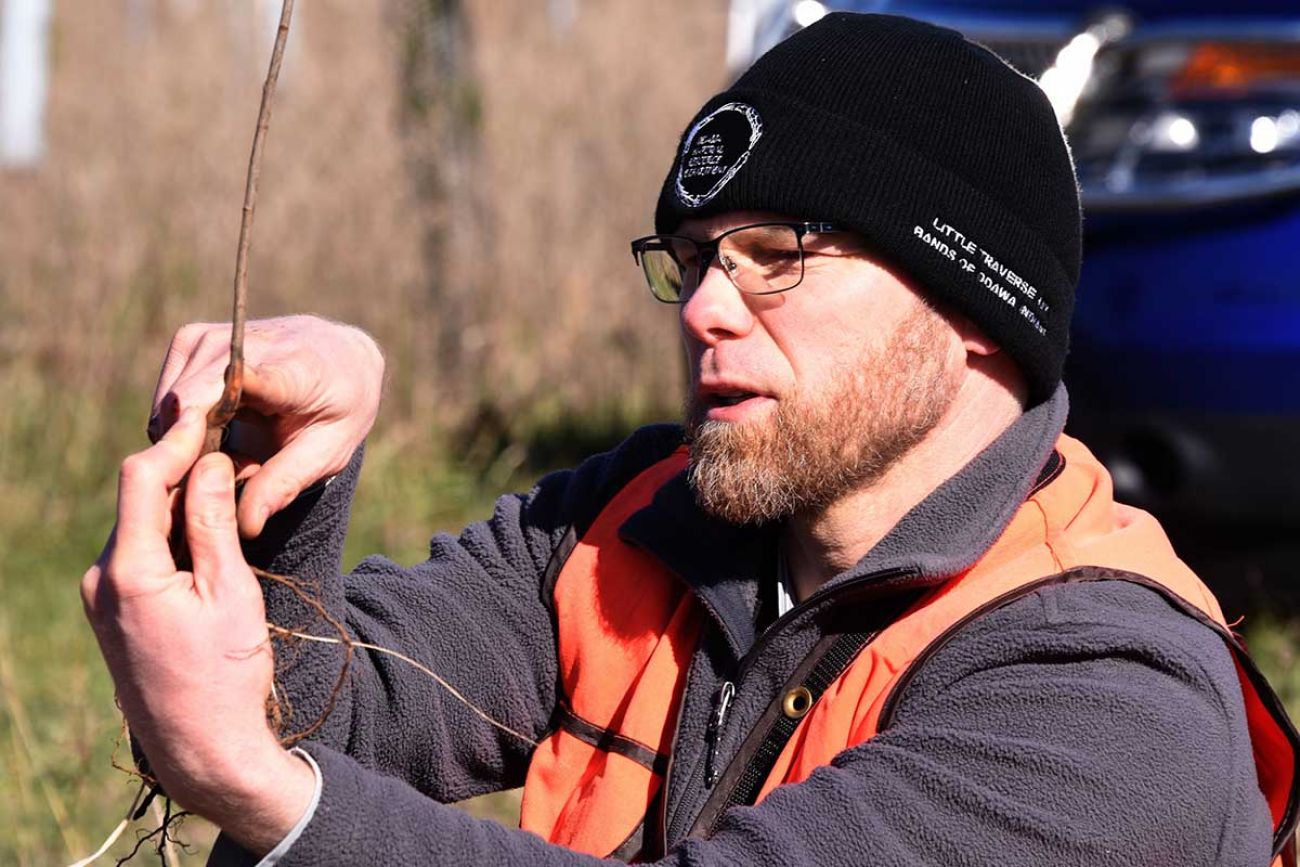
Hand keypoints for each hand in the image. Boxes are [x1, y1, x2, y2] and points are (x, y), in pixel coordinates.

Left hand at [82, 408, 314, 853]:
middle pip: (139, 496)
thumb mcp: (232, 590)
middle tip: (235, 452)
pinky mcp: (113, 611)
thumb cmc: (225, 673)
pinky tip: (210, 536)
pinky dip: (172, 534)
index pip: (141, 476)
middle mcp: (102, 577)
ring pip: (140, 523)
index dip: (177, 440)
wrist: (201, 748)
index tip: (209, 413)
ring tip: (232, 492)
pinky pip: (140, 552)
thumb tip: (208, 462)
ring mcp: (102, 596)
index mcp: (129, 570)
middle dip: (184, 469)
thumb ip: (214, 521)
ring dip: (181, 502)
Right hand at [151, 315, 383, 536]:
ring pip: (170, 405)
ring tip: (225, 459)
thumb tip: (245, 527)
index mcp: (291, 367)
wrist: (340, 357)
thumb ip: (284, 484)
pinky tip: (213, 439)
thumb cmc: (339, 408)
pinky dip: (180, 427)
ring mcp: (213, 336)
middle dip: (191, 452)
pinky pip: (167, 399)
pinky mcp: (192, 339)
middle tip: (215, 486)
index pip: (238, 379)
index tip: (203, 463)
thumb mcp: (328, 451)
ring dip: (185, 442)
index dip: (210, 420)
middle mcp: (245, 342)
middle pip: (189, 402)